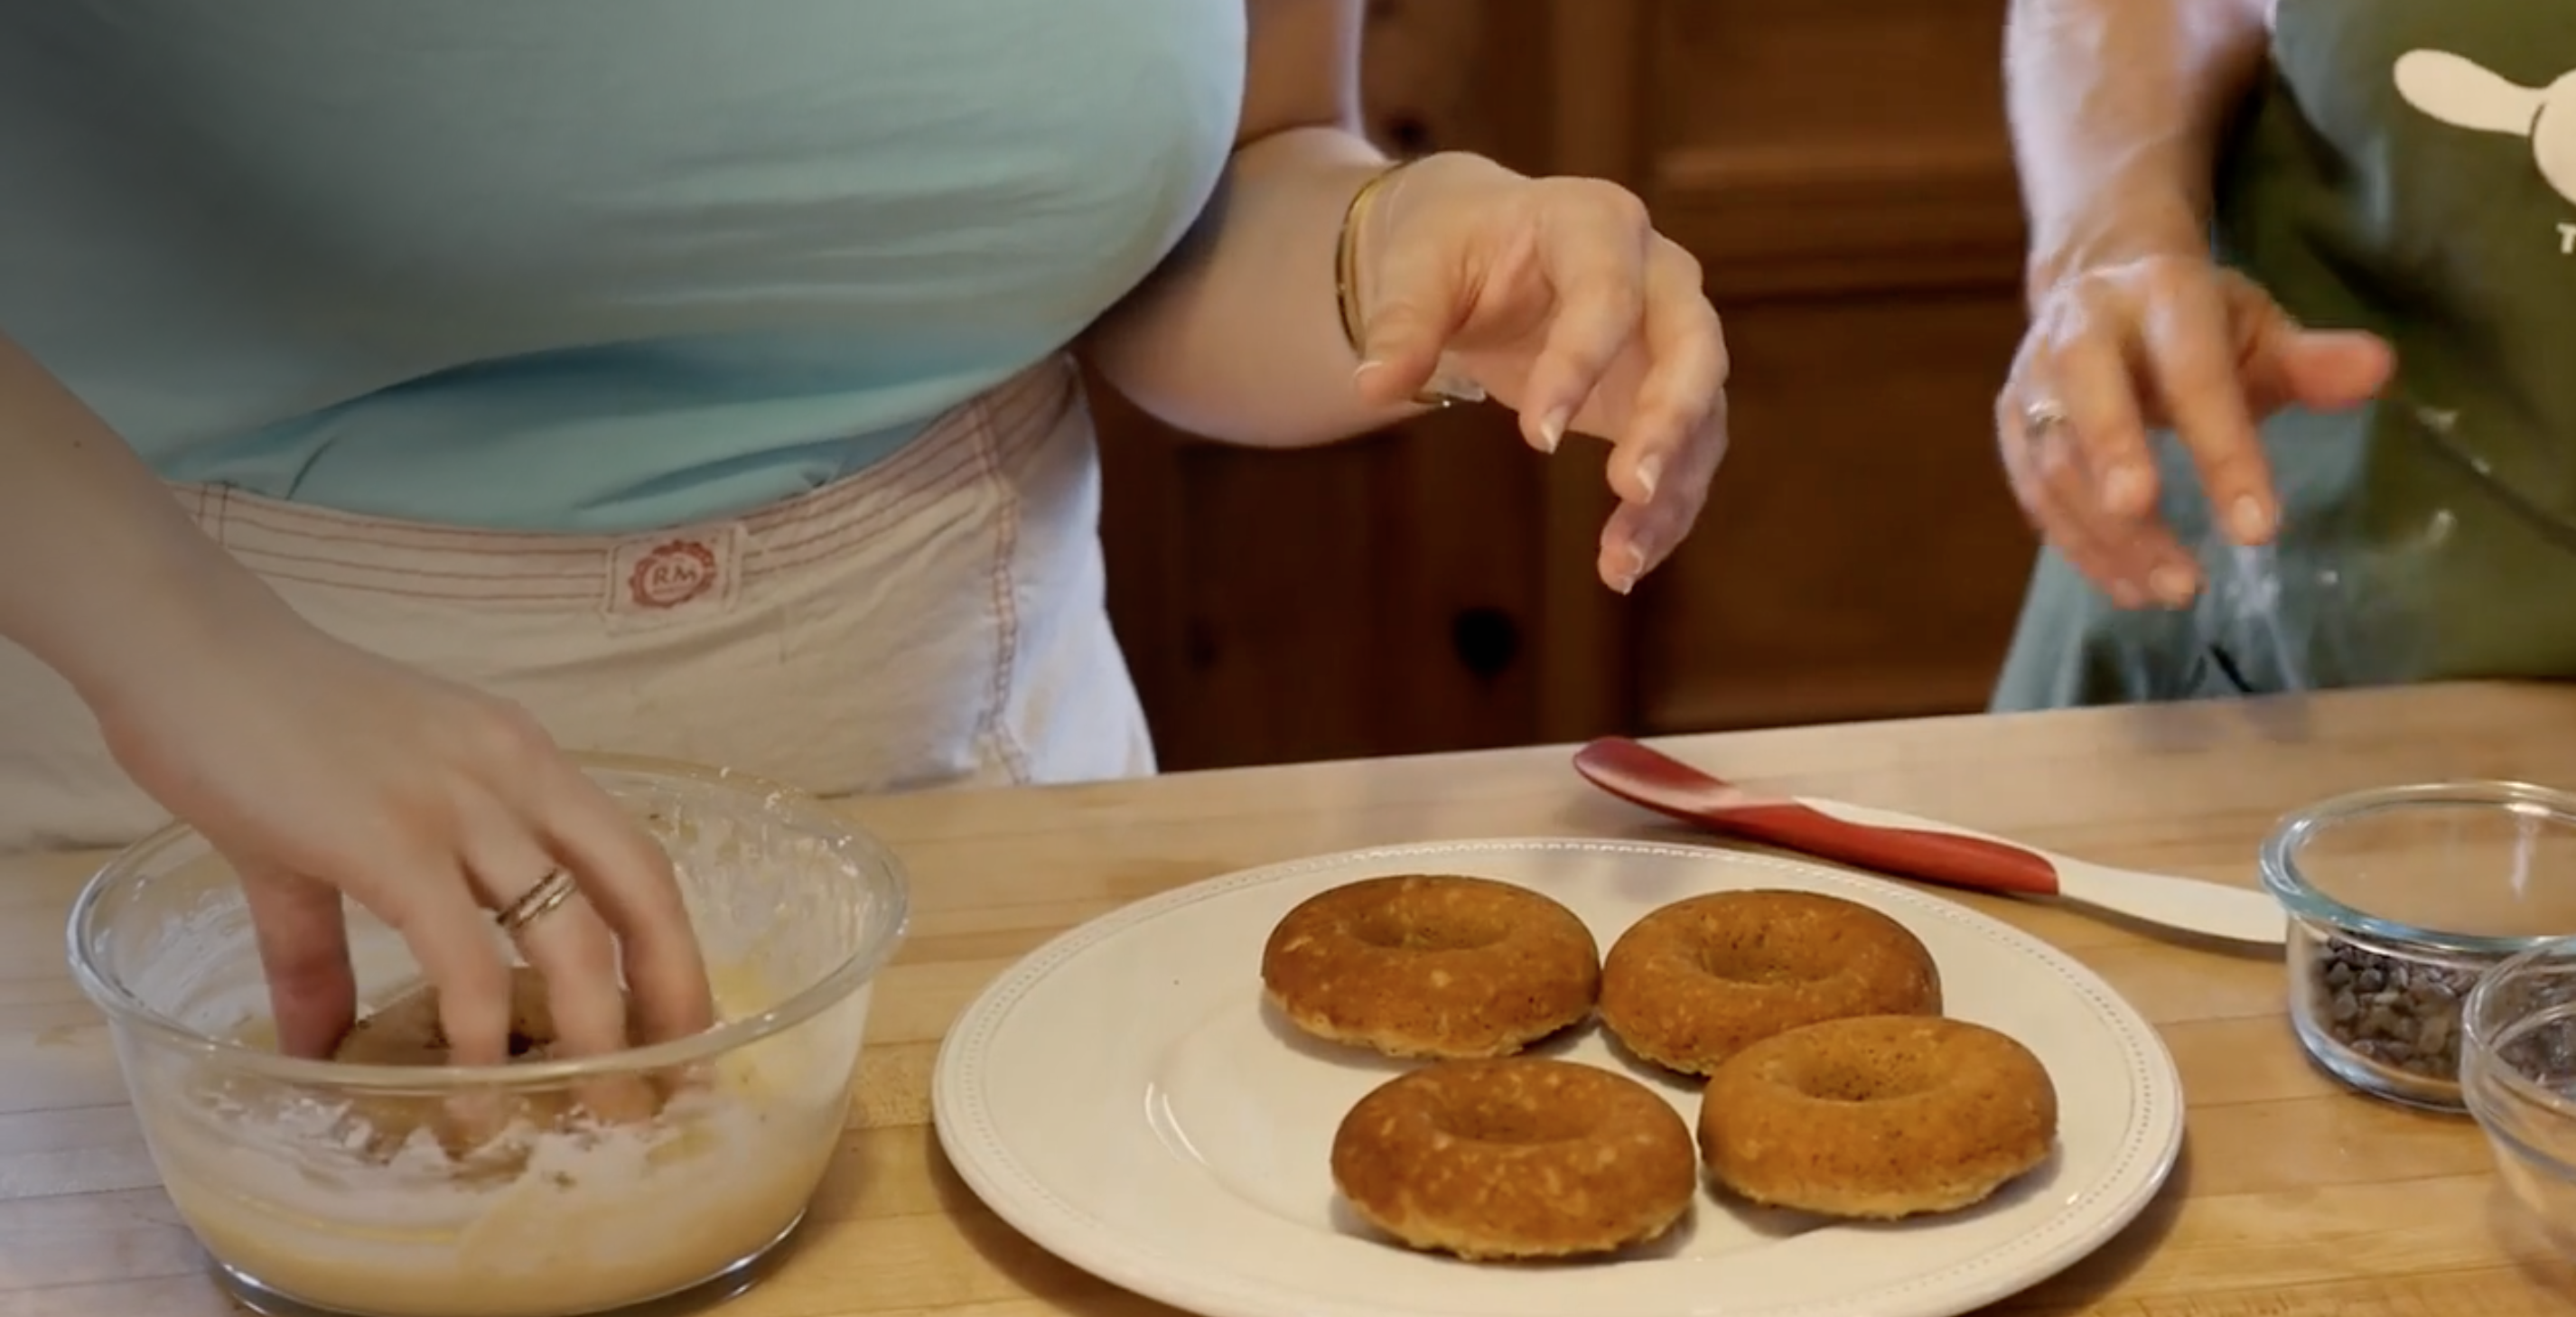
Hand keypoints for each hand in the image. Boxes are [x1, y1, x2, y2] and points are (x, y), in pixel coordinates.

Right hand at [88, 612, 716, 1069]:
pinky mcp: (386, 842)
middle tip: (676, 1075)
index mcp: (521, 762)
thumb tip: (316, 1046)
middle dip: (673, 988)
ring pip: (570, 931)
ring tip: (602, 1108)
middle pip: (640, 888)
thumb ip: (326, 948)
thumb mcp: (321, 836)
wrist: (179, 650)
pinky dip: (480, 1034)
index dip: (670, 942)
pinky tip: (476, 1091)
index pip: (632, 857)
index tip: (678, 1019)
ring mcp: (457, 807)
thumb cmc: (250, 727)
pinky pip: (462, 955)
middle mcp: (514, 775)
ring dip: (596, 1032)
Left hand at [1347, 153, 1729, 594]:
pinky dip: (1663, 513)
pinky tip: (1624, 567)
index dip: (1580, 362)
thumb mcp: (1417, 268)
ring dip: (1670, 489)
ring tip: (1621, 562)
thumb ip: (1402, 324)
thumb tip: (1373, 387)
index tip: (1537, 439)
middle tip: (1628, 489)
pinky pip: (1687, 457)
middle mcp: (1658, 274)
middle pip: (1695, 345)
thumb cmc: (1453, 246)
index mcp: (1595, 223)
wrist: (1486, 244)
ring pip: (1702, 415)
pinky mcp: (1668, 395)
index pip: (1607, 292)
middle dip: (1668, 421)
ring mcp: (1675, 337)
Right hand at [1996, 251, 2393, 607]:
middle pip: (2087, 392)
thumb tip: (2379, 368)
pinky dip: (2078, 547)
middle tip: (2151, 523)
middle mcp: (2082, 328)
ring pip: (2054, 458)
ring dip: (2106, 532)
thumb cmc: (2198, 326)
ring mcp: (2034, 377)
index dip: (2222, 450)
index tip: (2259, 530)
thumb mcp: (2260, 329)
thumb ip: (2312, 360)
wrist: (2101, 290)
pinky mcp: (2011, 422)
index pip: (2193, 373)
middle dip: (2115, 456)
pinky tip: (2130, 588)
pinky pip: (2033, 492)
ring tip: (2172, 591)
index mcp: (2159, 294)